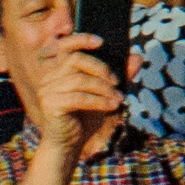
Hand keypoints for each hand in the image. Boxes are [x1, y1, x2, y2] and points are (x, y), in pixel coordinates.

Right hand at [31, 31, 125, 157]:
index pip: (64, 46)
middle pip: (76, 60)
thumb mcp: (105, 94)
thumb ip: (120, 75)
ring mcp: (47, 90)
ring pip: (80, 79)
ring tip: (118, 99)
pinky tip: (112, 106)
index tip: (101, 42)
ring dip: (104, 89)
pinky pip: (79, 97)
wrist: (68, 145)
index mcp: (58, 70)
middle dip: (101, 68)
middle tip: (117, 82)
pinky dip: (99, 101)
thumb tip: (137, 57)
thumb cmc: (85, 118)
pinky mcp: (50, 104)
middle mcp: (49, 77)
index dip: (81, 39)